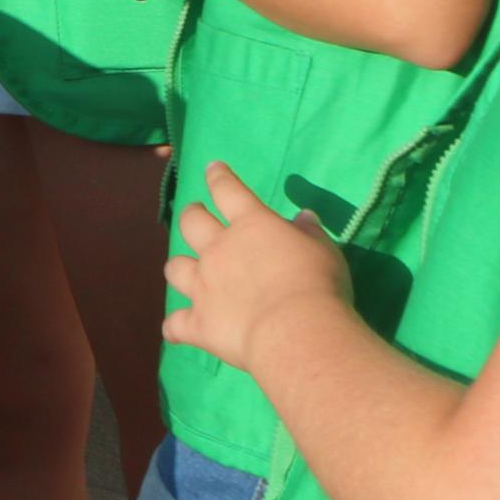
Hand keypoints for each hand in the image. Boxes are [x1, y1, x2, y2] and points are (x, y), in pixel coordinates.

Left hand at [163, 160, 354, 374]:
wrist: (296, 330)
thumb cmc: (317, 284)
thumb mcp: (324, 251)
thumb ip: (309, 232)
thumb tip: (303, 216)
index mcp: (250, 225)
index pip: (228, 189)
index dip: (219, 176)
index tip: (212, 168)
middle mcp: (218, 249)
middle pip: (191, 222)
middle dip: (192, 215)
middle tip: (195, 215)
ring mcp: (203, 286)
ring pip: (175, 268)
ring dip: (179, 268)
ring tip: (184, 270)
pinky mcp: (198, 323)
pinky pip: (175, 325)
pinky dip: (175, 328)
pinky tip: (176, 331)